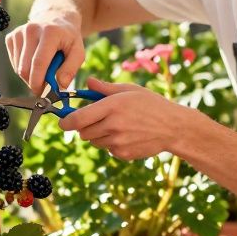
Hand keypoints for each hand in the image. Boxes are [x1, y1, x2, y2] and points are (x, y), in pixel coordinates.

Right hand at [5, 16, 84, 91]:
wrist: (55, 18)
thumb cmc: (68, 38)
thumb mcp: (78, 52)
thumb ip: (71, 69)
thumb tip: (59, 86)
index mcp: (50, 32)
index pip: (39, 63)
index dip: (39, 82)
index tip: (43, 94)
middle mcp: (31, 30)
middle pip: (25, 68)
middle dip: (34, 83)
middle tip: (44, 87)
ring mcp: (19, 33)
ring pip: (18, 68)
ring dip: (29, 77)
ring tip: (42, 71)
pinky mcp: (11, 37)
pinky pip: (14, 63)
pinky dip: (23, 69)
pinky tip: (33, 62)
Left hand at [58, 78, 199, 159]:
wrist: (173, 127)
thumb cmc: (151, 104)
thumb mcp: (129, 90)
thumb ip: (105, 88)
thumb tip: (87, 81)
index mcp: (112, 106)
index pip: (78, 119)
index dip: (66, 121)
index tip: (63, 121)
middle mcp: (113, 126)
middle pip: (83, 132)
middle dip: (84, 126)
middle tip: (96, 119)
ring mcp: (117, 142)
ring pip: (94, 141)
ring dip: (98, 135)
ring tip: (116, 125)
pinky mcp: (122, 154)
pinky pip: (107, 149)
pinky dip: (111, 143)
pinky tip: (126, 135)